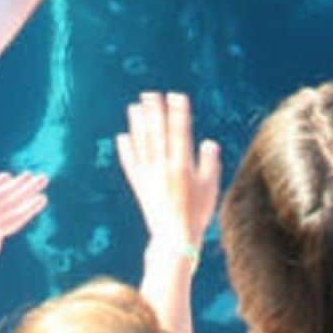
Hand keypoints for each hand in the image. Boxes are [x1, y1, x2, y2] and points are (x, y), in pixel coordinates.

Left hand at [115, 90, 219, 256]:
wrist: (174, 239)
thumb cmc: (197, 215)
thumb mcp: (210, 188)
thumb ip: (210, 163)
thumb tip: (209, 141)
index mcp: (182, 166)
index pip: (180, 132)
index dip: (178, 112)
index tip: (176, 95)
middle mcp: (163, 167)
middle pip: (157, 133)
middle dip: (155, 111)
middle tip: (150, 93)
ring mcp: (149, 176)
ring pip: (142, 144)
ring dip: (138, 124)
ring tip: (134, 107)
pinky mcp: (139, 185)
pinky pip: (130, 164)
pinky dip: (125, 150)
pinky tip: (122, 137)